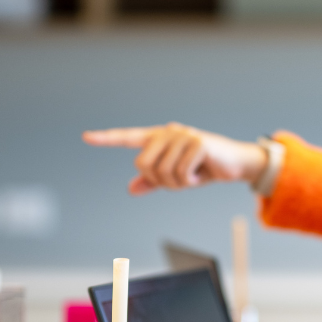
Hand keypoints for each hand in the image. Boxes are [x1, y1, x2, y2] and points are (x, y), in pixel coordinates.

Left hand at [82, 123, 267, 194]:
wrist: (234, 164)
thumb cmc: (203, 168)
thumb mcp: (176, 177)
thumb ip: (153, 181)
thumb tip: (132, 188)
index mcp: (159, 138)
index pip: (128, 137)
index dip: (107, 138)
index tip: (86, 137)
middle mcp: (168, 133)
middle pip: (142, 164)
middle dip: (158, 180)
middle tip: (178, 180)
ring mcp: (183, 135)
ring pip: (162, 172)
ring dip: (177, 184)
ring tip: (192, 176)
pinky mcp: (197, 143)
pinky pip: (181, 173)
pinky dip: (190, 182)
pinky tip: (200, 175)